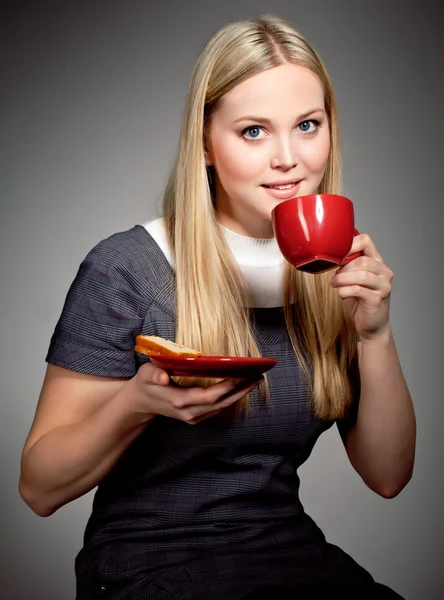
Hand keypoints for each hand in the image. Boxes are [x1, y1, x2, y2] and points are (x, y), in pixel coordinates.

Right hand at [133, 362, 261, 423]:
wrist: (142, 402)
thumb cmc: (146, 383)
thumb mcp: (146, 374)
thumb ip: (154, 374)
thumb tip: (163, 376)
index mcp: (179, 401)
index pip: (209, 396)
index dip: (227, 386)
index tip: (241, 374)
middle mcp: (190, 413)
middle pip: (221, 403)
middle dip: (241, 390)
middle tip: (258, 376)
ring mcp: (194, 417)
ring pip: (223, 407)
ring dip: (240, 394)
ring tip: (255, 380)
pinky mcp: (197, 417)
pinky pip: (219, 409)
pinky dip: (232, 398)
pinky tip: (242, 387)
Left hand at [329, 233, 393, 340]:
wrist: (372, 325)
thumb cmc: (360, 300)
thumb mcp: (353, 278)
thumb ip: (348, 265)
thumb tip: (330, 255)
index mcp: (378, 262)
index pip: (366, 241)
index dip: (349, 244)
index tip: (337, 256)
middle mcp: (384, 272)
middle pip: (362, 260)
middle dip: (344, 268)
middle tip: (334, 277)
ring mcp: (383, 286)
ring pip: (361, 275)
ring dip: (343, 279)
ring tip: (335, 284)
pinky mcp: (377, 300)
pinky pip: (358, 290)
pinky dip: (345, 291)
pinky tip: (342, 295)